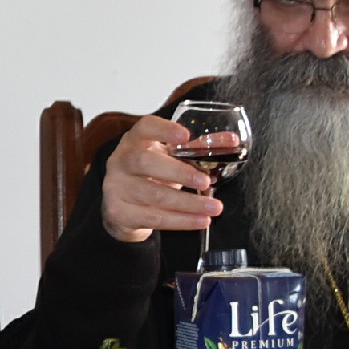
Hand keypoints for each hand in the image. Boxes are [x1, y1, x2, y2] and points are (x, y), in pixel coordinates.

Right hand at [97, 113, 223, 243]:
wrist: (123, 204)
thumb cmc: (151, 173)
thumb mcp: (170, 157)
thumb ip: (198, 148)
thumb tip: (231, 141)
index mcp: (135, 140)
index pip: (145, 127)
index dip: (164, 130)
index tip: (186, 136)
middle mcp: (121, 160)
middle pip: (145, 162)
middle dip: (178, 173)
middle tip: (205, 181)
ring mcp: (116, 187)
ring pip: (153, 195)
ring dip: (187, 203)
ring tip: (213, 207)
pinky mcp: (119, 212)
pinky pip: (153, 218)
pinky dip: (180, 221)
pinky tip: (199, 220)